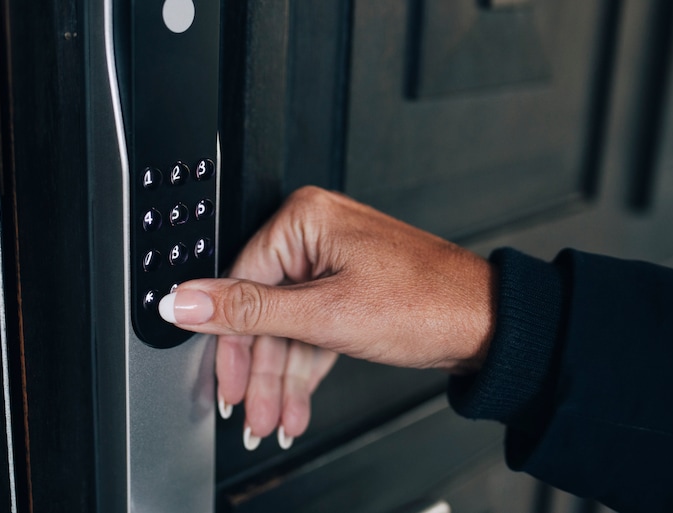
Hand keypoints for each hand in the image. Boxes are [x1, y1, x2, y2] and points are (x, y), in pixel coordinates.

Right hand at [158, 186, 496, 449]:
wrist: (490, 325)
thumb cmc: (427, 304)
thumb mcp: (325, 314)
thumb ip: (248, 311)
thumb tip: (182, 300)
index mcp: (304, 220)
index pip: (240, 282)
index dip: (230, 343)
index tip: (223, 382)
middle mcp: (316, 234)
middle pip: (263, 310)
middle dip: (260, 372)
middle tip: (249, 414)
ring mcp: (333, 261)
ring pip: (288, 327)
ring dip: (281, 380)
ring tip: (273, 419)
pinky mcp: (348, 287)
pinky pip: (312, 329)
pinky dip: (305, 368)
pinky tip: (296, 403)